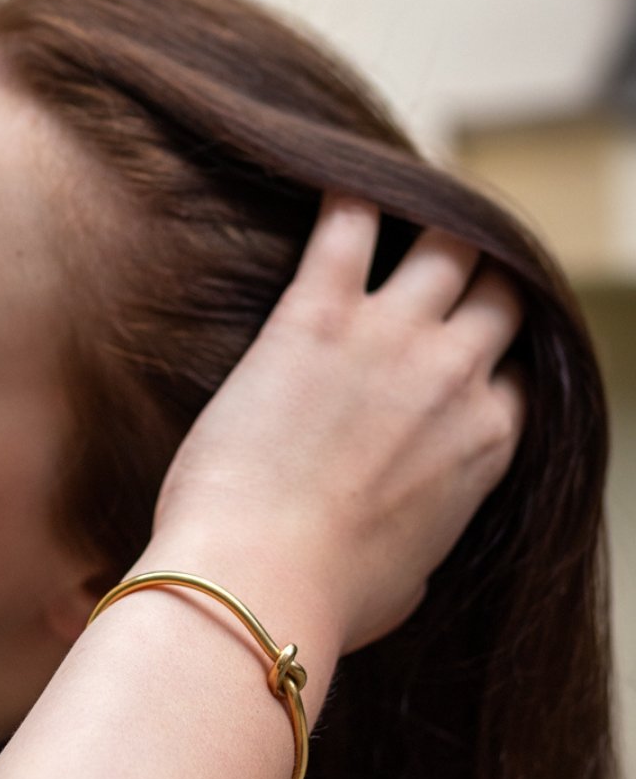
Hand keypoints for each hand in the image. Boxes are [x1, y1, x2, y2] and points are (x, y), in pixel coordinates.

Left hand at [149, 196, 524, 652]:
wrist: (258, 580)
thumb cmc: (325, 600)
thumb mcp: (408, 586)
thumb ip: (427, 547)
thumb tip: (417, 551)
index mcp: (488, 443)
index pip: (519, 367)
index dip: (496, 349)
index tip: (470, 340)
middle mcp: (456, 377)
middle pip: (498, 292)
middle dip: (481, 275)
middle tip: (450, 260)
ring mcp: (390, 338)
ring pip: (446, 244)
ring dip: (434, 224)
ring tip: (410, 209)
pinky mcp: (316, 318)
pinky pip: (347, 226)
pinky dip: (349, 196)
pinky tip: (336, 179)